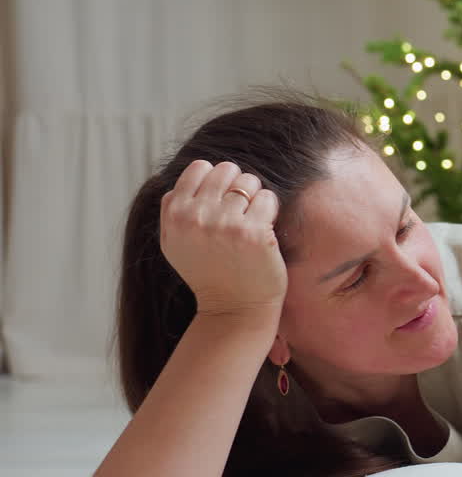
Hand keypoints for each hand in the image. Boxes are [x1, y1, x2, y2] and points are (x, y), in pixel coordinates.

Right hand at [161, 160, 286, 318]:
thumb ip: (174, 208)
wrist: (233, 309)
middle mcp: (197, 216)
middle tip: (242, 211)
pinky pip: (268, 198)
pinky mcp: (255, 233)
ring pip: (249, 181)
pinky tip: (265, 230)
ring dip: (256, 197)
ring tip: (252, 221)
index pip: (199, 167)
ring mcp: (226, 224)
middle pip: (227, 170)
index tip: (223, 200)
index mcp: (175, 214)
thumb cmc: (208, 274)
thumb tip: (193, 173)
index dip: (217, 180)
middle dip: (238, 186)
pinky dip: (271, 209)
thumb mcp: (174, 242)